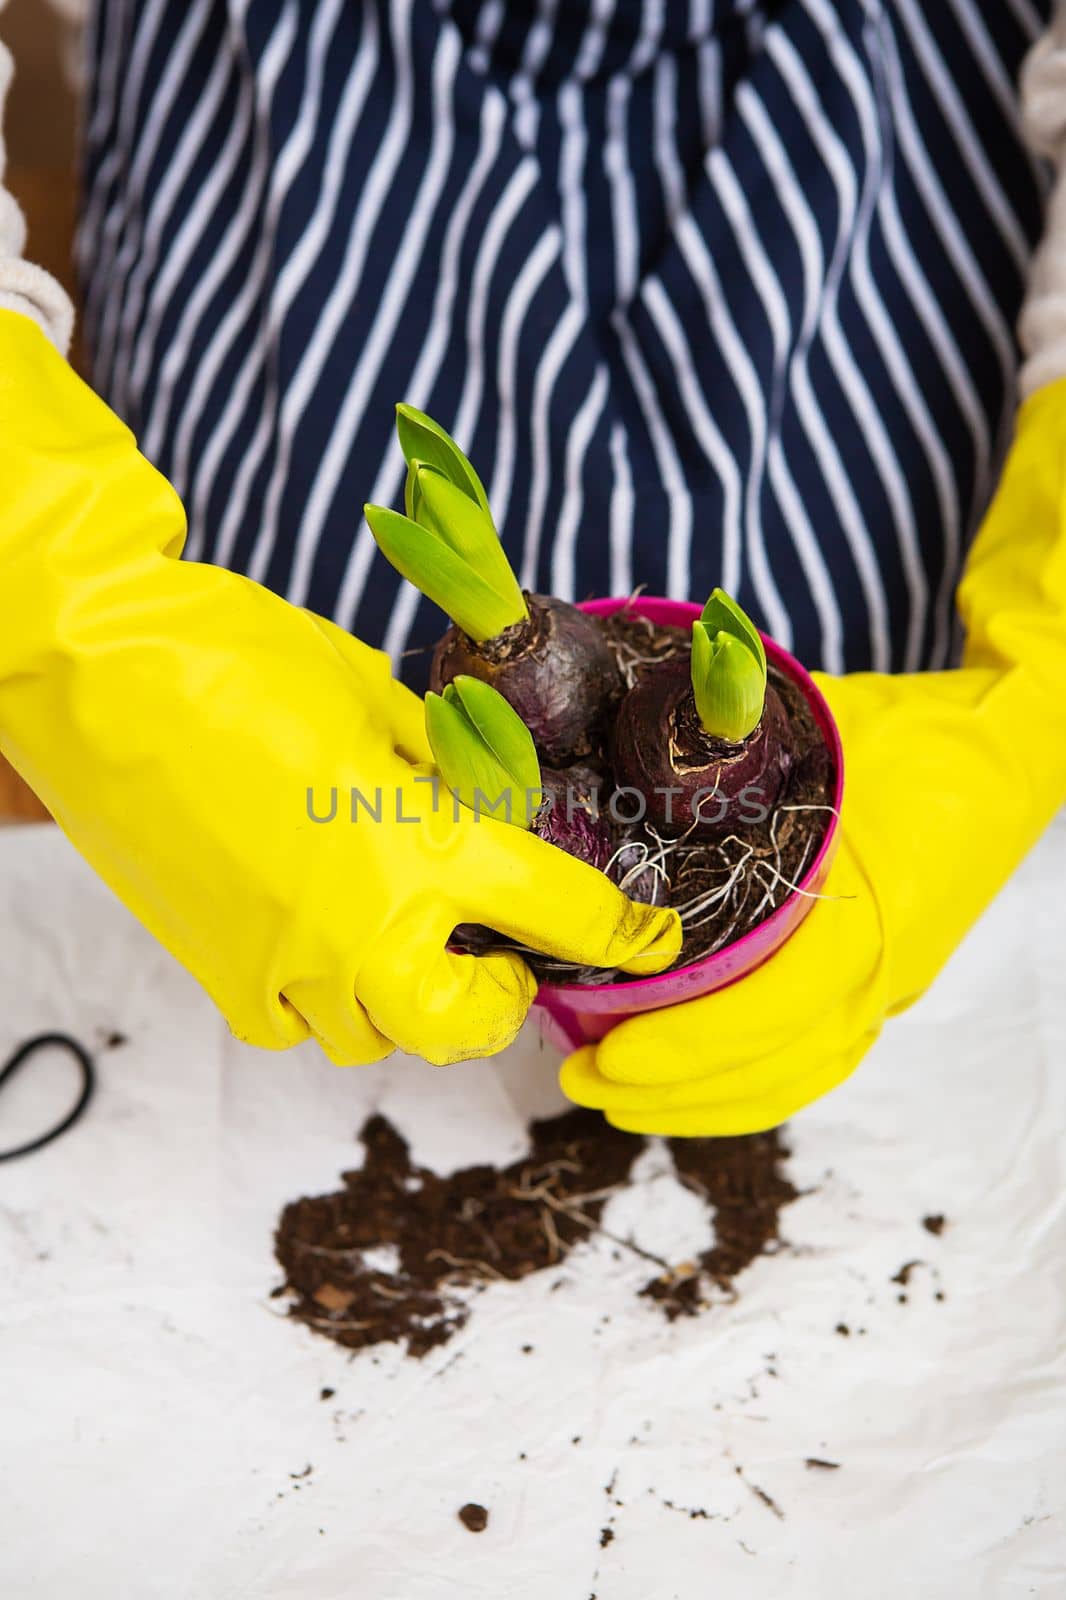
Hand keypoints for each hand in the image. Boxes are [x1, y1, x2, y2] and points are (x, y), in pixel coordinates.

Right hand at [0, 312, 679, 1065]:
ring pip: (378, 1033)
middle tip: (501, 949)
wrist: (96, 674)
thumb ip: (444, 769)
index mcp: (418, 843)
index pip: (559, 908)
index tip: (653, 942)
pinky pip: (296, 1022)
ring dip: (412, 996)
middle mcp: (361, 928)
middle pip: (468, 1026)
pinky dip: (326, 995)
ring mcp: (284, 964)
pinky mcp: (219, 973)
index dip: (624, 931)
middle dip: (501, 998)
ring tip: (402, 928)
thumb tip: (486, 805)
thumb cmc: (235, 660)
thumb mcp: (374, 698)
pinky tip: (320, 934)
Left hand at [562, 377, 1065, 1133]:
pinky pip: (819, 1063)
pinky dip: (752, 1088)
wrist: (1015, 748)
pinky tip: (690, 1090)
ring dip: (704, 1101)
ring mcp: (893, 986)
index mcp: (872, 909)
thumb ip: (729, 732)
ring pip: (796, 1077)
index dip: (685, 1044)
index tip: (607, 1055)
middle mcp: (886, 967)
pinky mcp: (888, 986)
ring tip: (617, 1095)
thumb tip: (621, 720)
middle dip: (672, 1088)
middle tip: (579, 1079)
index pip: (770, 1008)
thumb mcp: (823, 721)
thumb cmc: (921, 733)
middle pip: (774, 1064)